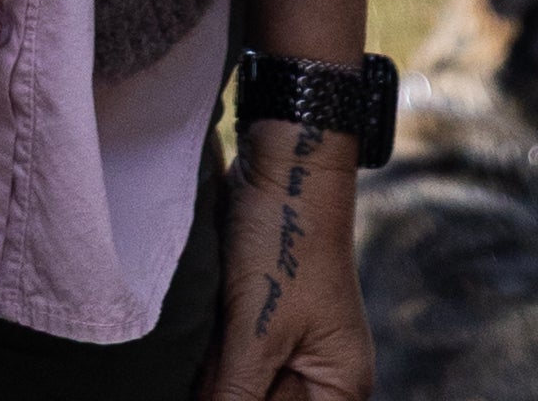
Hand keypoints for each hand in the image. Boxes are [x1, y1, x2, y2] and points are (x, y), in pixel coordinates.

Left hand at [207, 124, 372, 400]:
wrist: (282, 160)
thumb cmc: (284, 243)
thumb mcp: (255, 332)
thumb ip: (232, 397)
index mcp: (338, 389)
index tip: (220, 380)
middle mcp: (317, 375)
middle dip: (225, 390)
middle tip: (217, 347)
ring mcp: (287, 348)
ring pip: (236, 389)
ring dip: (212, 374)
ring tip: (216, 326)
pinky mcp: (258, 323)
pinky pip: (227, 362)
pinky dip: (208, 356)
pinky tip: (199, 336)